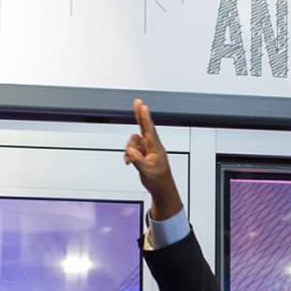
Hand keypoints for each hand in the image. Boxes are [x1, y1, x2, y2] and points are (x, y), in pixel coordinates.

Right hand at [124, 99, 182, 220]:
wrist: (162, 189)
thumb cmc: (158, 180)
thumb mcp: (147, 171)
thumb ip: (137, 160)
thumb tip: (130, 152)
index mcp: (155, 148)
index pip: (149, 129)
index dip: (145, 117)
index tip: (143, 106)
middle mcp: (152, 146)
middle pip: (143, 127)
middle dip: (139, 115)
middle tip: (137, 102)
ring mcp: (147, 150)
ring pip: (133, 141)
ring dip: (129, 150)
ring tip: (131, 161)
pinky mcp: (143, 154)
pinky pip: (132, 149)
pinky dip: (129, 155)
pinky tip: (130, 162)